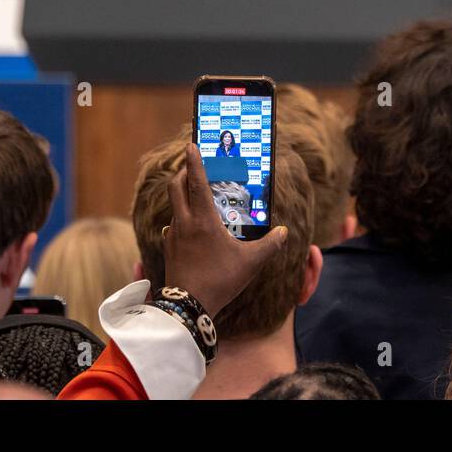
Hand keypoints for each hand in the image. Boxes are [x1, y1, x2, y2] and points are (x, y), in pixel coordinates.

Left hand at [163, 143, 287, 314]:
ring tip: (196, 197)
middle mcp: (184, 222)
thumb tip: (283, 232)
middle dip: (182, 172)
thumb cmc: (220, 280)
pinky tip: (189, 228)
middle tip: (192, 166)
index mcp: (203, 219)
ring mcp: (172, 235)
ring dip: (182, 196)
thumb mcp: (251, 263)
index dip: (194, 161)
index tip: (191, 145)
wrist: (188, 306)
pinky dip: (181, 218)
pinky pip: (172, 225)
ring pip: (174, 206)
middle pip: (176, 186)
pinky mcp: (168, 248)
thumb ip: (269, 245)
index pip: (196, 182)